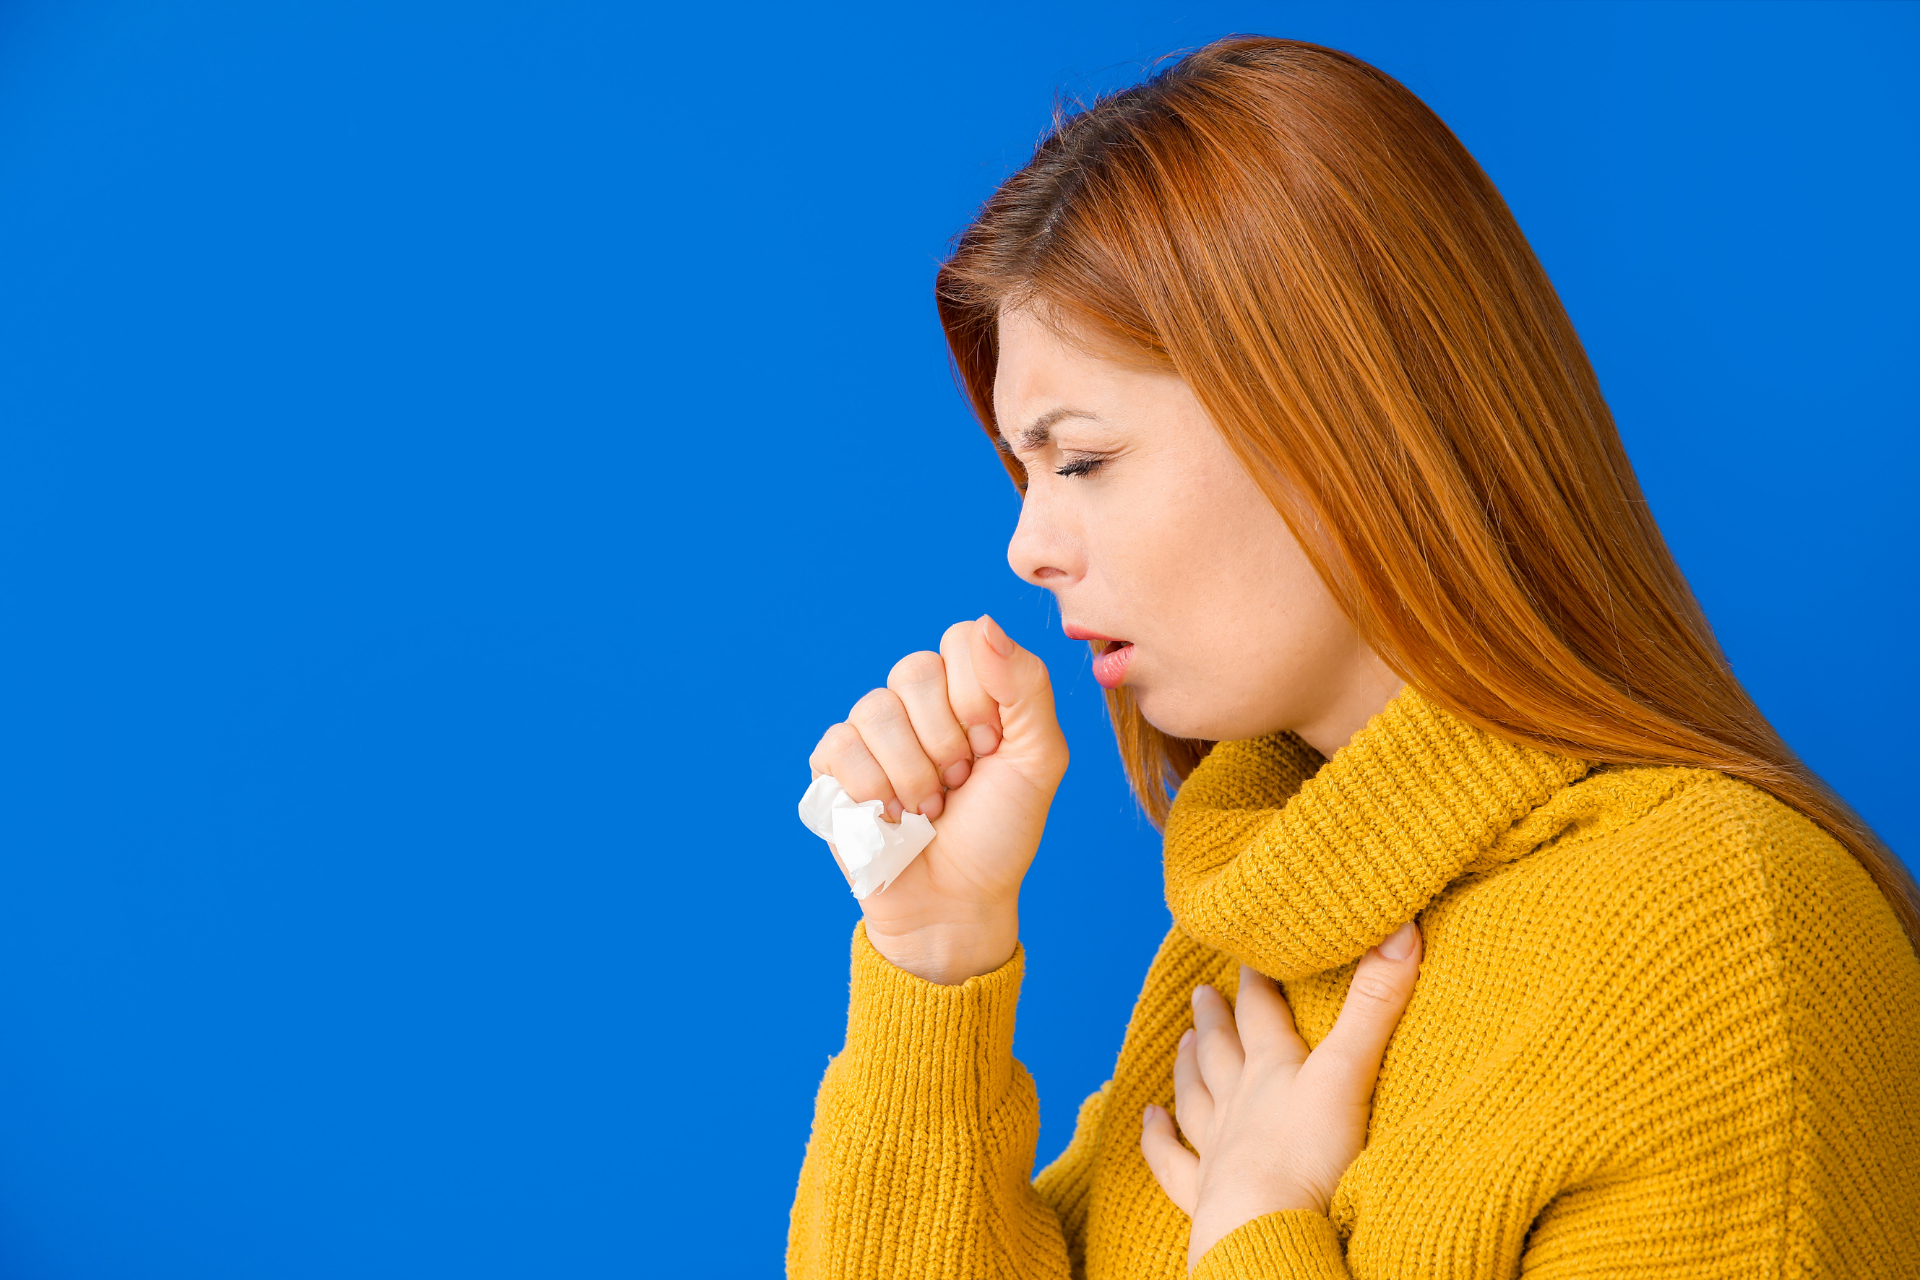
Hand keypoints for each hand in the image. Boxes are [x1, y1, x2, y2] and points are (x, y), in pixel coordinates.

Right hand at [807, 615, 1067, 983]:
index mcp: (966, 688)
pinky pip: (840, 746)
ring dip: (913, 774)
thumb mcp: (1038, 759)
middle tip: (960, 781)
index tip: (992, 746)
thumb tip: (985, 625)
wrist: (958, 901)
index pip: (960, 640)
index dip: (978, 697)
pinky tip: (893, 817)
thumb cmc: (1001, 831)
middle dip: (947, 741)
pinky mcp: (833, 767)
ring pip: (876, 710)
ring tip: (929, 807)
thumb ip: (1026, 686)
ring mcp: (871, 731)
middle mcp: (916, 701)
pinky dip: (874, 790)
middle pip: (914, 671)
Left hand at [1140, 922, 1421, 1270]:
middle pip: (1222, 1052)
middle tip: (1200, 991)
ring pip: (1195, 1098)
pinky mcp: (1206, 1195)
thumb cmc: (1310, 1153)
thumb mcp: (1349, 1073)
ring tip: (1180, 1043)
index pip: (1261, 1014)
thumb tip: (1401, 928)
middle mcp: (1237, 1103)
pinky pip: (1173, 1163)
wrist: (1265, 1228)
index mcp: (1271, 1071)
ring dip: (1188, 1068)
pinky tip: (1147, 1120)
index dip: (1256, 982)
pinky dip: (1157, 1140)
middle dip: (1215, 1020)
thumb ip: (1375, 1005)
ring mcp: (1216, 1149)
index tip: (1248, 953)